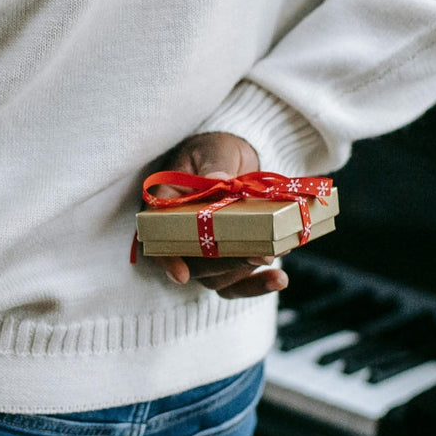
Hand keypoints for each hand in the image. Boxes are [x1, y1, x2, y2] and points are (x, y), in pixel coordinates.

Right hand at [150, 131, 287, 297]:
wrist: (236, 158)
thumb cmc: (216, 150)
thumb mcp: (215, 150)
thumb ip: (215, 165)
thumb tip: (217, 179)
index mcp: (166, 206)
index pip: (156, 237)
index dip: (166, 259)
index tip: (181, 275)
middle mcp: (179, 235)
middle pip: (193, 263)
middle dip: (227, 262)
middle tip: (260, 253)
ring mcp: (202, 253)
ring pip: (216, 278)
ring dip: (245, 269)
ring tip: (276, 252)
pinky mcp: (225, 261)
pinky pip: (235, 285)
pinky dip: (257, 286)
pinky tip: (279, 279)